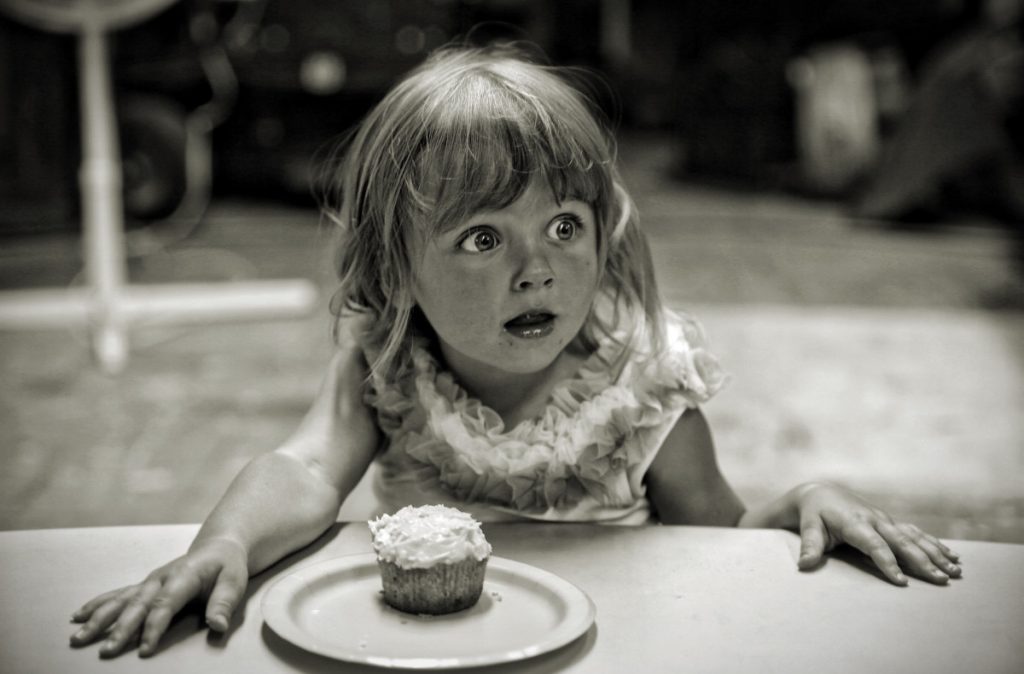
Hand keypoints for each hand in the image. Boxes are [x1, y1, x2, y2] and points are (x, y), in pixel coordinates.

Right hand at [69, 537, 248, 657]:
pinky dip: (97, 605)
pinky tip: (79, 616)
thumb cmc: (227, 566)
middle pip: (137, 605)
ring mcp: (150, 581)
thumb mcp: (234, 581)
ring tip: (79, 637)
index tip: (144, 649)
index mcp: (184, 575)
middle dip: (120, 628)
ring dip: (99, 619)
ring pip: (121, 600)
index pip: (165, 604)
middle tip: (106, 651)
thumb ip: (224, 603)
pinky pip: (118, 595)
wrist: (218, 547)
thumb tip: (217, 625)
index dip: (154, 627)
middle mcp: (161, 578)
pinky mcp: (144, 586)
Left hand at [794, 482, 961, 584]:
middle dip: (923, 561)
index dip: (887, 562)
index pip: (874, 545)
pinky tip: (952, 556)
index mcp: (855, 522)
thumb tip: (803, 565)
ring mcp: (886, 520)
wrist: (821, 492)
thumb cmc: (813, 514)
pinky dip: (934, 544)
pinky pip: (916, 533)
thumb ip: (809, 546)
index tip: (901, 581)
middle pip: (902, 542)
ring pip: (915, 537)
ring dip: (936, 553)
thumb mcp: (808, 527)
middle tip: (941, 579)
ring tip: (955, 571)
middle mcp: (875, 519)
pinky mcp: (891, 522)